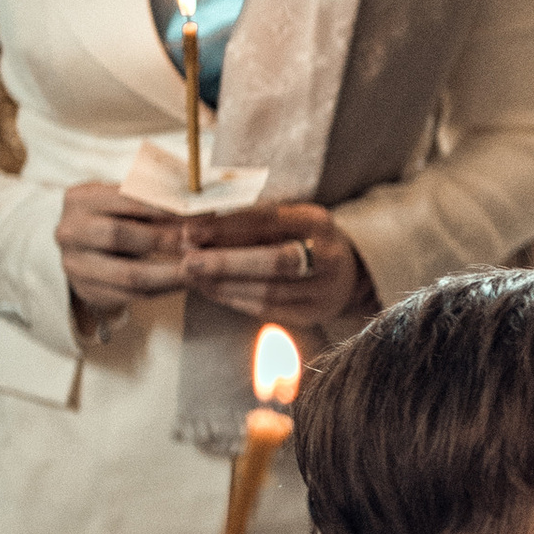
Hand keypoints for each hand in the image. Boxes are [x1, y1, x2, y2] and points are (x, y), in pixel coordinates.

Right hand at [57, 183, 187, 310]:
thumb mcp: (124, 201)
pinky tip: (183, 283)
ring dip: (169, 273)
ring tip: (198, 268)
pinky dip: (162, 290)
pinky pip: (131, 295)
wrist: (85, 249)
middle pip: (119, 235)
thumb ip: (152, 199)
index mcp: (79, 199)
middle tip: (198, 242)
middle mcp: (69, 231)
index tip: (197, 213)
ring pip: (128, 274)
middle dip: (165, 239)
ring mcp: (74, 264)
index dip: (164, 208)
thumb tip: (196, 204)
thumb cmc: (114, 217)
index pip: (125, 200)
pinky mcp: (86, 290)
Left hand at [177, 201, 376, 330]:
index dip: (228, 226)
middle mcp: (327, 255)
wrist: (344, 272)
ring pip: (270, 290)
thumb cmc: (301, 238)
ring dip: (225, 284)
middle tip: (189, 262)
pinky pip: (268, 309)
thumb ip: (248, 221)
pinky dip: (235, 300)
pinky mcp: (312, 314)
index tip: (191, 231)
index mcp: (317, 221)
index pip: (270, 220)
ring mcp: (323, 289)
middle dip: (228, 262)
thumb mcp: (286, 220)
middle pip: (276, 260)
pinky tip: (211, 290)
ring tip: (192, 277)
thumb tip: (195, 226)